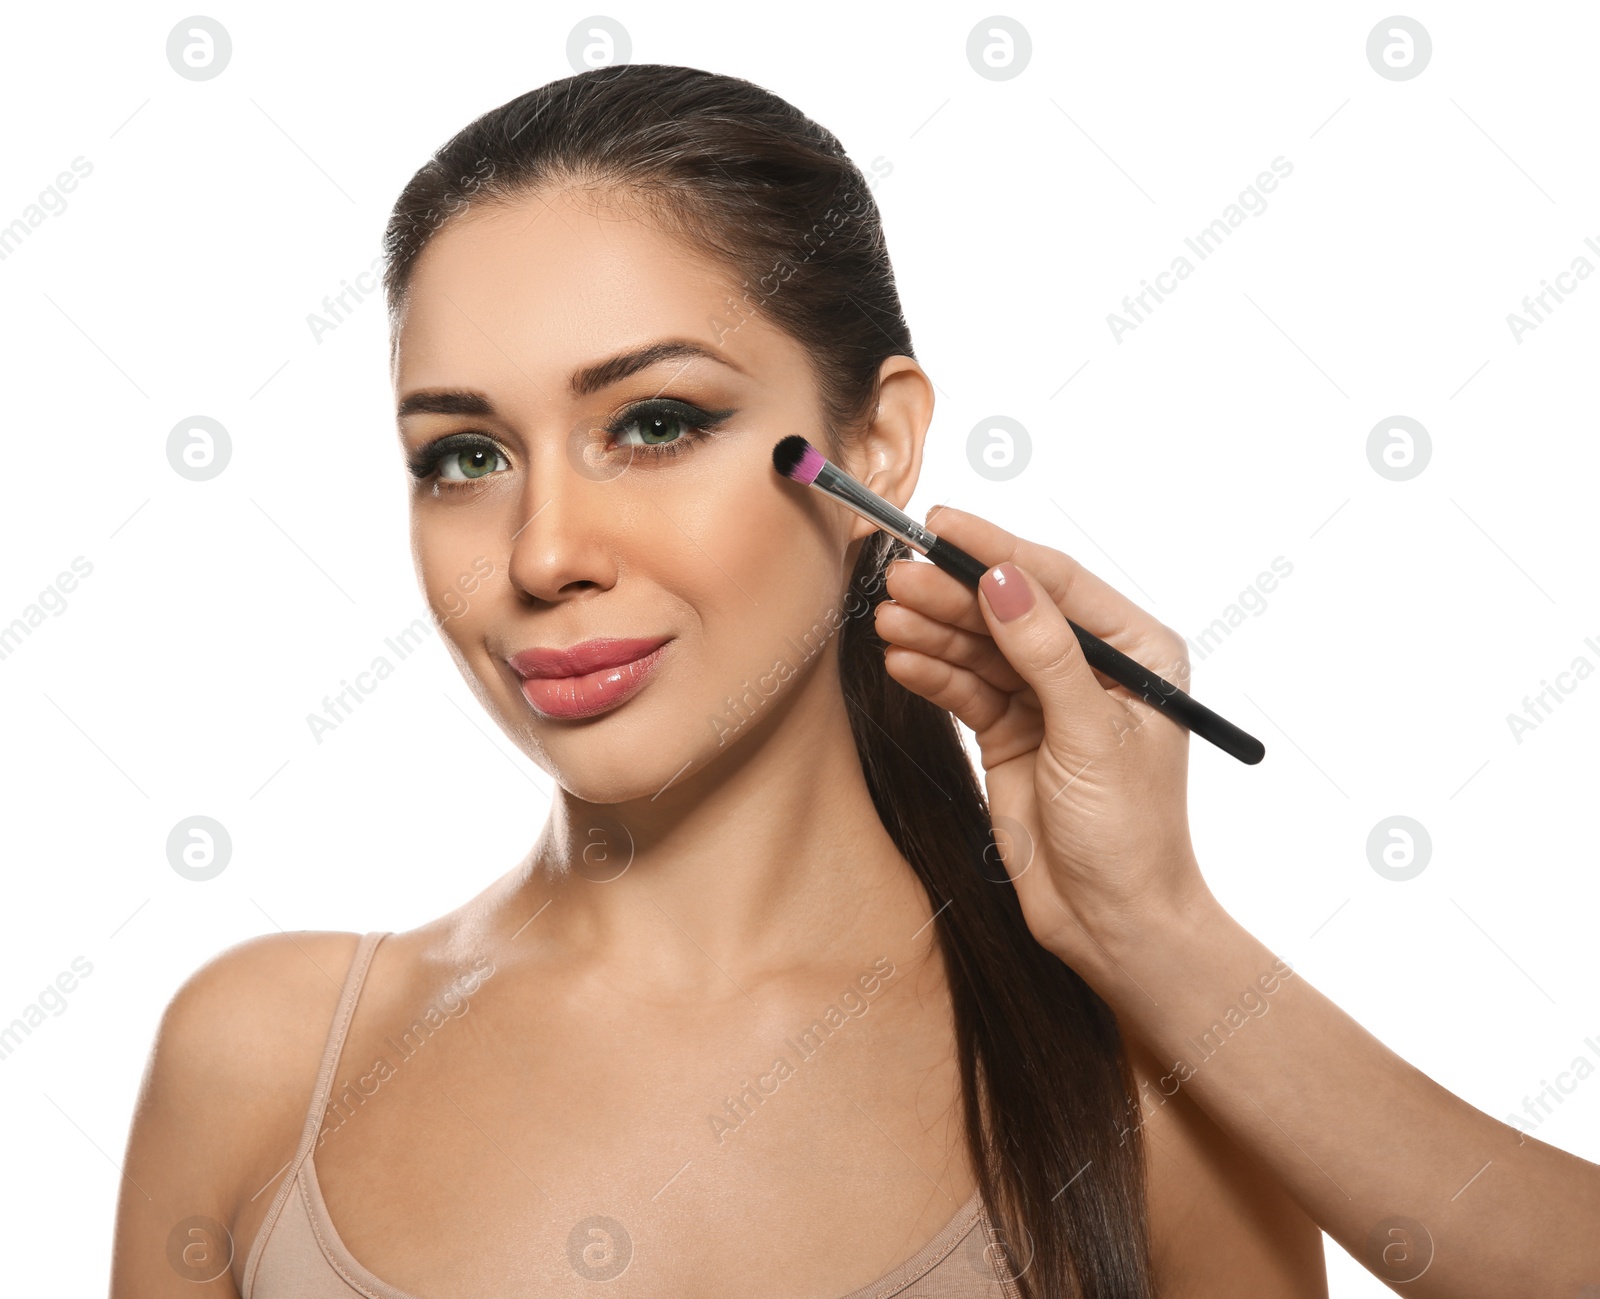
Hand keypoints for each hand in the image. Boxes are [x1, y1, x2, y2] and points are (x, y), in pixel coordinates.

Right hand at [875, 504, 1210, 975]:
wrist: (1112, 924)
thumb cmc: (1130, 835)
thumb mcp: (1091, 735)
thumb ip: (1045, 653)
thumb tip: (1003, 579)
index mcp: (1138, 653)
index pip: (1056, 583)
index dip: (997, 551)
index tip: (944, 526)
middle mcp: (1092, 667)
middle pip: (1009, 610)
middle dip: (953, 594)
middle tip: (900, 579)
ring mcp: (1046, 700)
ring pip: (980, 647)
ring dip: (935, 631)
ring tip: (889, 618)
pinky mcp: (1010, 733)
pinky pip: (966, 688)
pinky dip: (933, 673)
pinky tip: (902, 658)